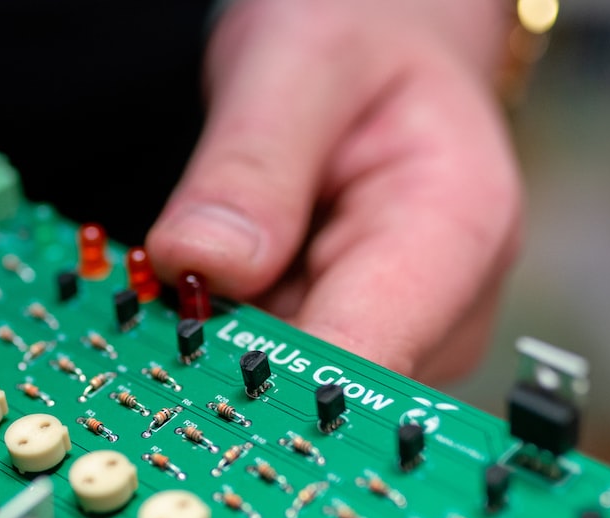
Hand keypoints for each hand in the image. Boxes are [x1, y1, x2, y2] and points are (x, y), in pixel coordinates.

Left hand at [148, 0, 523, 382]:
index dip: (273, 389)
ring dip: (214, 351)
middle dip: (224, 361)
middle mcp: (442, 309)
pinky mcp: (349, 342)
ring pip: (281, 384)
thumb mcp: (301, 61)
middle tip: (153, 311)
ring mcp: (398, 336)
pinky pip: (269, 363)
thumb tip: (200, 263)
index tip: (186, 384)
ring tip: (176, 285)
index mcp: (456, 232)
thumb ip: (253, 162)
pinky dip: (218, 336)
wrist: (386, 39)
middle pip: (316, 385)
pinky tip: (193, 294)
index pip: (365, 358)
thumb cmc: (362, 36)